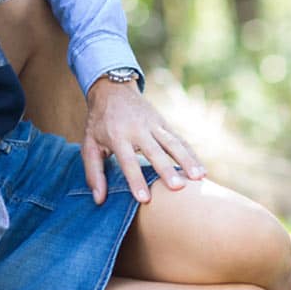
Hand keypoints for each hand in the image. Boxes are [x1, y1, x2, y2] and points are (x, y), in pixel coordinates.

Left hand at [81, 77, 205, 204]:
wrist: (112, 90)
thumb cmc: (99, 123)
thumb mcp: (89, 144)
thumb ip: (93, 173)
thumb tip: (99, 200)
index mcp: (117, 136)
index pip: (128, 161)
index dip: (136, 180)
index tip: (145, 199)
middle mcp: (137, 129)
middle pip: (154, 152)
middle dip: (166, 170)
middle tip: (178, 188)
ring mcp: (153, 124)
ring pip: (172, 143)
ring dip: (186, 160)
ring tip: (199, 178)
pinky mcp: (163, 123)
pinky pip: (179, 139)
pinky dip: (191, 154)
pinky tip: (201, 169)